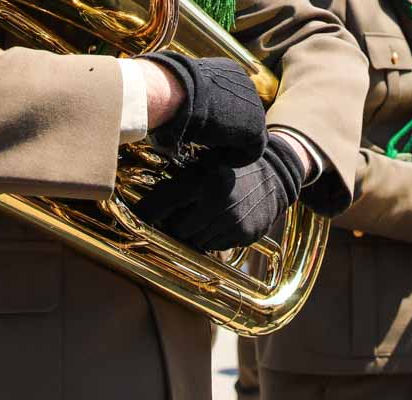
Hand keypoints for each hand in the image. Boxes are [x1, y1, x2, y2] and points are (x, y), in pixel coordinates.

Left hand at [132, 136, 300, 250]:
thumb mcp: (204, 164)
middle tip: (180, 214)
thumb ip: (178, 182)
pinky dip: (214, 238)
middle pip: (176, 230)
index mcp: (202, 180)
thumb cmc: (231, 167)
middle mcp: (216, 202)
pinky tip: (222, 221)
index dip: (145, 213)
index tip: (135, 218)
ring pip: (195, 242)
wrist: (275, 175)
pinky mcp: (244, 235)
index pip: (161, 204)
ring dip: (194, 234)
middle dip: (175, 225)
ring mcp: (231, 221)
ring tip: (205, 215)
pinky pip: (216, 247)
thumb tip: (143, 205)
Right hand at [142, 52, 266, 166]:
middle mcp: (246, 84)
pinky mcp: (255, 128)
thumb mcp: (181, 89)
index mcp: (229, 72)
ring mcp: (254, 105)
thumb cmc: (166, 89)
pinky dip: (234, 159)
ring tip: (207, 154)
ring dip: (229, 146)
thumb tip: (174, 108)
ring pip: (247, 134)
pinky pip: (252, 151)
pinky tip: (212, 159)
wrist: (173, 92)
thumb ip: (189, 97)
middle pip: (242, 116)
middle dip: (226, 133)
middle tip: (205, 146)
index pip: (231, 100)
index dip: (218, 119)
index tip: (200, 131)